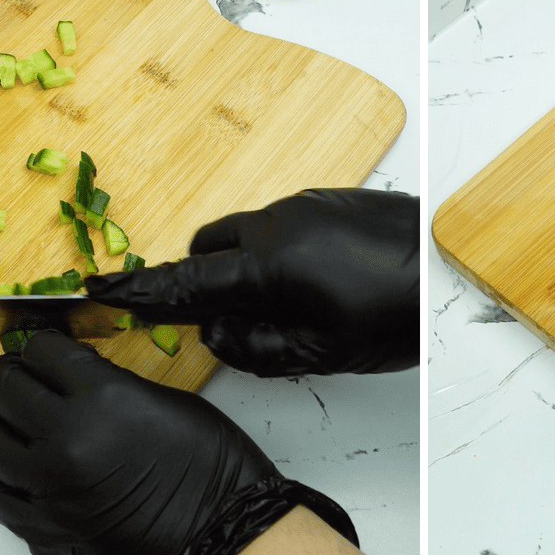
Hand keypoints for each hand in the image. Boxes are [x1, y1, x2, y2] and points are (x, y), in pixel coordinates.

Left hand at [0, 331, 354, 554]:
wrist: (228, 528)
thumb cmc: (211, 467)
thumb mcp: (162, 399)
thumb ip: (107, 383)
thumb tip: (67, 376)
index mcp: (101, 398)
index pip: (40, 352)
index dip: (42, 345)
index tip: (45, 350)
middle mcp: (67, 441)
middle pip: (6, 389)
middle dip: (14, 376)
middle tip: (23, 377)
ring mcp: (52, 489)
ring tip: (12, 420)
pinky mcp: (49, 528)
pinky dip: (2, 476)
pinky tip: (15, 468)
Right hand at [85, 189, 418, 375]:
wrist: (452, 272)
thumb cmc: (396, 315)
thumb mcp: (319, 354)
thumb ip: (254, 348)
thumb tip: (218, 334)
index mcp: (265, 264)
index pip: (185, 281)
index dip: (141, 290)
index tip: (102, 291)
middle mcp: (275, 222)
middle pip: (210, 248)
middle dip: (209, 282)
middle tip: (243, 322)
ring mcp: (302, 204)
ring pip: (246, 236)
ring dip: (249, 269)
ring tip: (298, 308)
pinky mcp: (328, 200)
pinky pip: (280, 226)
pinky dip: (280, 255)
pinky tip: (323, 285)